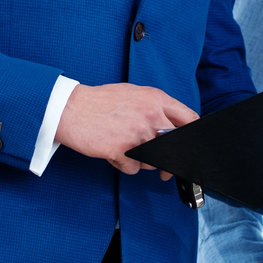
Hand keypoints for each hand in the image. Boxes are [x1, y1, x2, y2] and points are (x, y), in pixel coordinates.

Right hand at [57, 83, 197, 176]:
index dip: (192, 136)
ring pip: (155, 161)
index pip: (190, 119)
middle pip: (176, 146)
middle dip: (170, 159)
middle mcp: (151, 116)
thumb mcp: (133, 94)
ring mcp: (138, 134)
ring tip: (124, 146)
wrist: (70, 109)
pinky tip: (113, 152)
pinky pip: (133, 169)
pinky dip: (124, 165)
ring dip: (142, 161)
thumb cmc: (99, 102)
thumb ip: (155, 107)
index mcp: (156, 99)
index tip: (189, 147)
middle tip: (165, 166)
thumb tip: (171, 125)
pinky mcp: (122, 150)